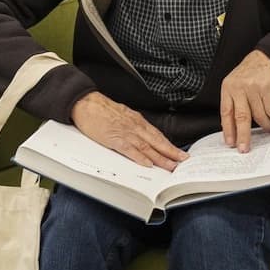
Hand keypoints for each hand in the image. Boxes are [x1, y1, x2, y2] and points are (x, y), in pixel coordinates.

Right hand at [71, 92, 187, 171]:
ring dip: (161, 158)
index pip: (157, 135)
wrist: (85, 102)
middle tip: (183, 161)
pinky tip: (148, 164)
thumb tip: (140, 133)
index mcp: (136, 120)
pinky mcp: (115, 139)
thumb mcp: (121, 114)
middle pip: (157, 141)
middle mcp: (135, 126)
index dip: (169, 145)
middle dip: (171, 152)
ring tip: (171, 166)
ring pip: (148, 147)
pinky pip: (130, 150)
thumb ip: (131, 124)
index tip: (178, 153)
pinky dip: (141, 158)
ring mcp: (126, 133)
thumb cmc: (100, 108)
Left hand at [220, 50, 269, 152]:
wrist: (264, 59)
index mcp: (228, 88)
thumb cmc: (248, 76)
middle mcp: (239, 88)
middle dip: (243, 135)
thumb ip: (233, 104)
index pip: (226, 112)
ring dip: (265, 126)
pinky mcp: (267, 88)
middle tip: (245, 148)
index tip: (230, 143)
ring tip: (269, 129)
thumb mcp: (234, 86)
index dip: (228, 129)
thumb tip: (233, 130)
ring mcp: (253, 88)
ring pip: (259, 114)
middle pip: (241, 116)